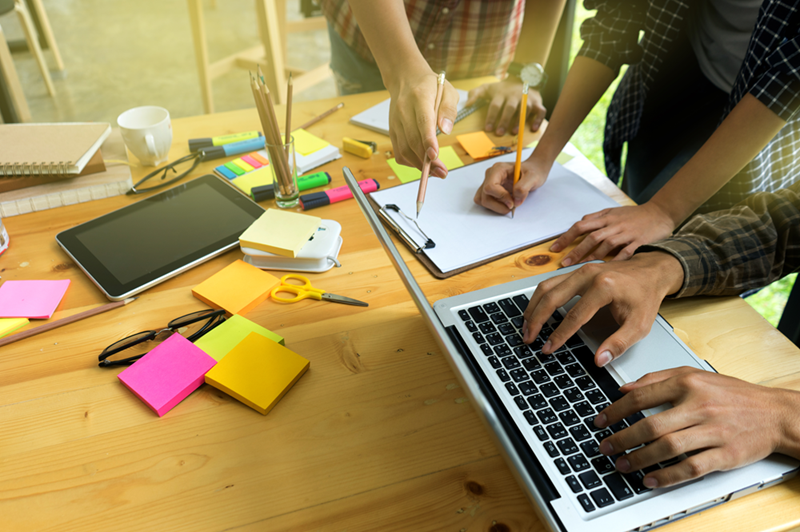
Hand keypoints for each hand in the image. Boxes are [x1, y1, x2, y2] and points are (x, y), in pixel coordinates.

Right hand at [387, 69, 459, 175]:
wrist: (406, 79)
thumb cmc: (430, 86)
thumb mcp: (447, 90)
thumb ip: (449, 109)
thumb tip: (446, 130)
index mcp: (419, 97)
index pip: (423, 122)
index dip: (428, 140)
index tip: (434, 155)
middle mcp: (404, 110)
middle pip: (413, 140)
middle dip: (427, 159)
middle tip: (442, 172)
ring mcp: (395, 122)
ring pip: (404, 149)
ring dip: (419, 165)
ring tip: (435, 172)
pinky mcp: (392, 131)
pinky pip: (398, 152)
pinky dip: (410, 162)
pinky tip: (422, 164)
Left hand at [466, 81, 546, 135]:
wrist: (524, 77)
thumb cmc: (503, 88)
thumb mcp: (488, 88)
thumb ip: (475, 94)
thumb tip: (467, 103)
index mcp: (501, 94)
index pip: (495, 105)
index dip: (491, 117)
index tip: (488, 128)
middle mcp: (514, 96)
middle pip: (509, 108)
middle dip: (504, 120)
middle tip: (499, 133)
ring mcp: (527, 98)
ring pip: (524, 109)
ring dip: (519, 121)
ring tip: (514, 132)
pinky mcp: (537, 102)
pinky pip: (540, 111)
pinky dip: (538, 120)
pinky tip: (533, 129)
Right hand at [474, 156, 549, 213]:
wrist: (533, 171)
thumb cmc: (532, 171)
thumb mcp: (533, 177)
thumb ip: (524, 188)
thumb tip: (515, 201)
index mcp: (498, 169)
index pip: (490, 186)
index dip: (501, 197)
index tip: (513, 202)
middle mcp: (490, 175)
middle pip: (485, 195)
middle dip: (498, 205)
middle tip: (513, 206)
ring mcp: (488, 183)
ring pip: (483, 200)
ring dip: (496, 207)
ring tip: (509, 205)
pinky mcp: (489, 190)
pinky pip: (485, 201)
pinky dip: (494, 206)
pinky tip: (505, 203)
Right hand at [521, 252, 683, 365]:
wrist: (651, 271)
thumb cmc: (645, 297)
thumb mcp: (640, 325)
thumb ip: (619, 344)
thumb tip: (599, 360)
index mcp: (603, 287)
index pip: (574, 316)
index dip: (559, 335)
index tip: (548, 348)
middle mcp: (588, 274)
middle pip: (552, 297)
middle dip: (536, 320)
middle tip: (528, 338)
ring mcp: (580, 270)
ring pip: (546, 287)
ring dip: (533, 307)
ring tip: (526, 326)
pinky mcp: (576, 270)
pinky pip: (551, 282)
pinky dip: (539, 298)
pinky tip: (536, 311)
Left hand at [550, 202, 676, 265]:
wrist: (661, 212)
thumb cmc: (635, 215)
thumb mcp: (613, 212)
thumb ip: (596, 219)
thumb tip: (579, 226)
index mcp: (605, 217)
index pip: (580, 226)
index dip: (566, 237)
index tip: (554, 249)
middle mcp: (613, 224)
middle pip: (591, 237)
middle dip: (576, 251)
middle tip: (563, 263)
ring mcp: (626, 233)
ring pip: (606, 245)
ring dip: (592, 257)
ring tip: (581, 269)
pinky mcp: (639, 241)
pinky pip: (626, 252)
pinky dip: (616, 261)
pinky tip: (608, 271)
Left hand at [593, 367, 799, 487]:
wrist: (776, 414)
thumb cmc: (733, 395)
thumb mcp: (695, 374)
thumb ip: (657, 378)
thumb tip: (624, 388)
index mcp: (688, 382)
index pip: (642, 396)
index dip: (616, 410)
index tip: (600, 420)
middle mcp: (699, 405)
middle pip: (651, 425)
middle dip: (622, 438)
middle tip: (606, 447)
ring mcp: (713, 430)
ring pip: (668, 447)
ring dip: (640, 458)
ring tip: (623, 464)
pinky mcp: (726, 454)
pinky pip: (692, 467)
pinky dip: (668, 476)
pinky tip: (651, 480)